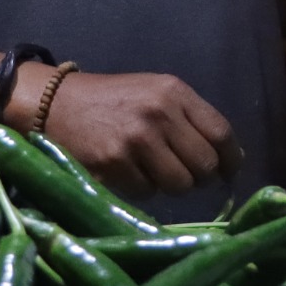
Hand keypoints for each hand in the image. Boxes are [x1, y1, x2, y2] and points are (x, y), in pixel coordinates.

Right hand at [34, 70, 241, 199]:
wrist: (55, 103)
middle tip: (184, 175)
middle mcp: (159, 113)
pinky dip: (142, 189)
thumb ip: (190, 120)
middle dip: (199, 177)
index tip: (229, 172)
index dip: (231, 159)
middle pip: (204, 164)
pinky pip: (147, 192)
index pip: (221, 132)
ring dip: (171, 186)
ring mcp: (136, 140)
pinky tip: (127, 172)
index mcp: (174, 92)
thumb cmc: (111, 101)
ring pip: (179, 184)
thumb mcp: (154, 95)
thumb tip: (230, 157)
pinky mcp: (113, 164)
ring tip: (153, 172)